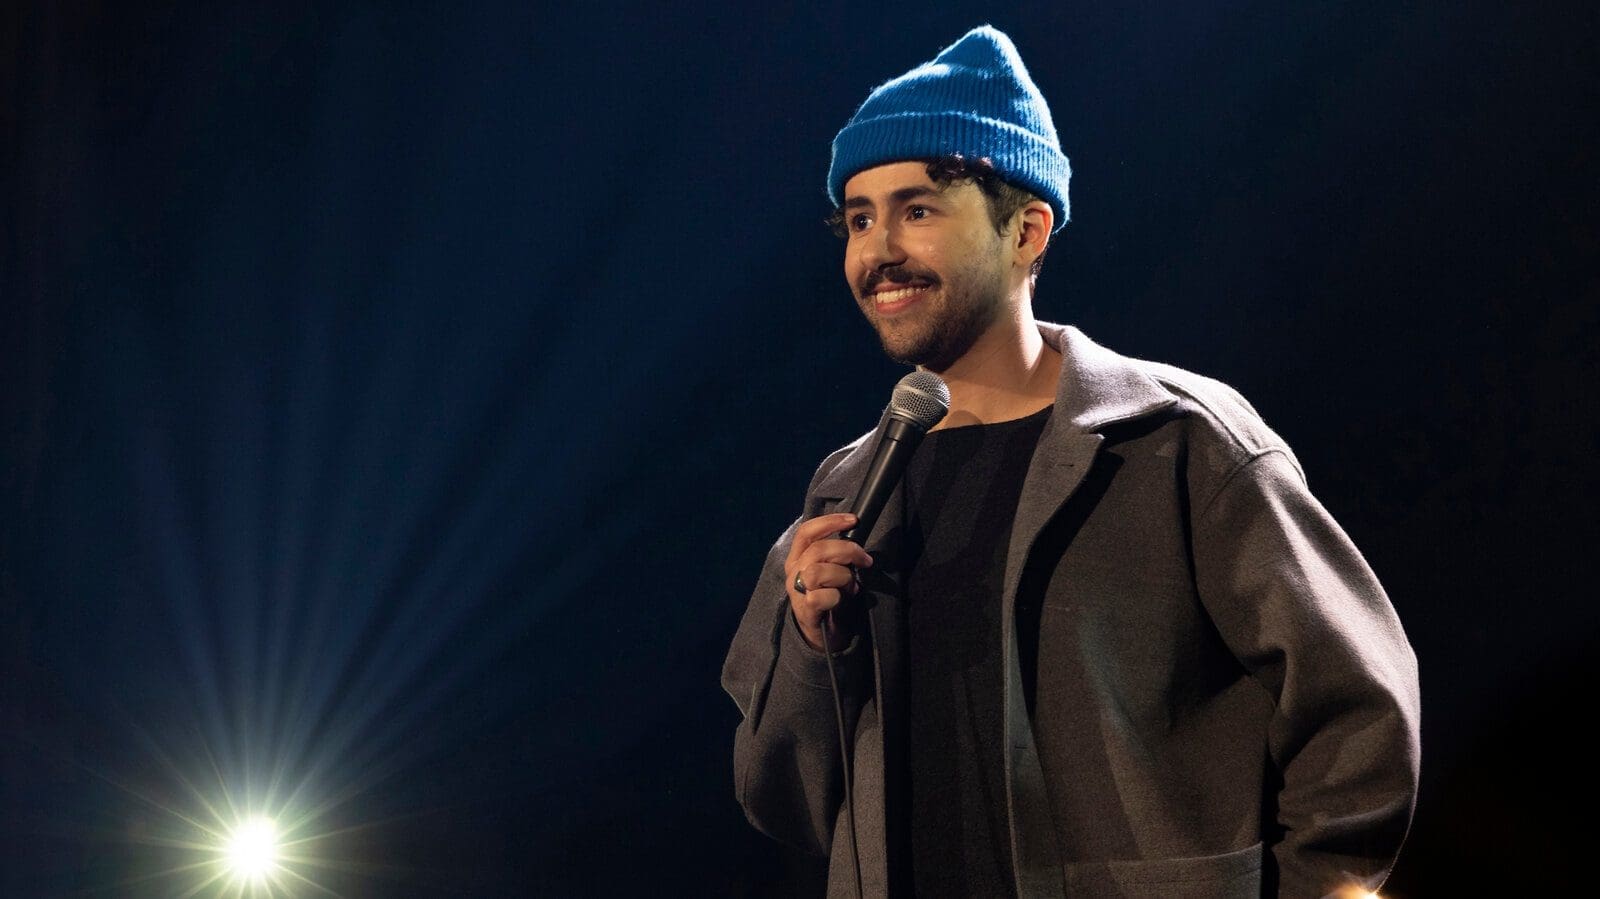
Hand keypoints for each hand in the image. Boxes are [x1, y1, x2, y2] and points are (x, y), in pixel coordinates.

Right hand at [785, 512, 873, 651]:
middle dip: (848, 551)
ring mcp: (797, 592)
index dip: (830, 522)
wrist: (822, 635)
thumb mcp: (831, 571)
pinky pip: (820, 597)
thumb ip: (836, 556)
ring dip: (842, 576)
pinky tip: (840, 601)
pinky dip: (836, 597)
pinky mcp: (804, 611)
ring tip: (850, 586)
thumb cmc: (829, 598)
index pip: (807, 532)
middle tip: (865, 560)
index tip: (853, 520)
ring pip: (817, 572)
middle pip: (818, 550)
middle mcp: (793, 572)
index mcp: (798, 558)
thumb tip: (856, 544)